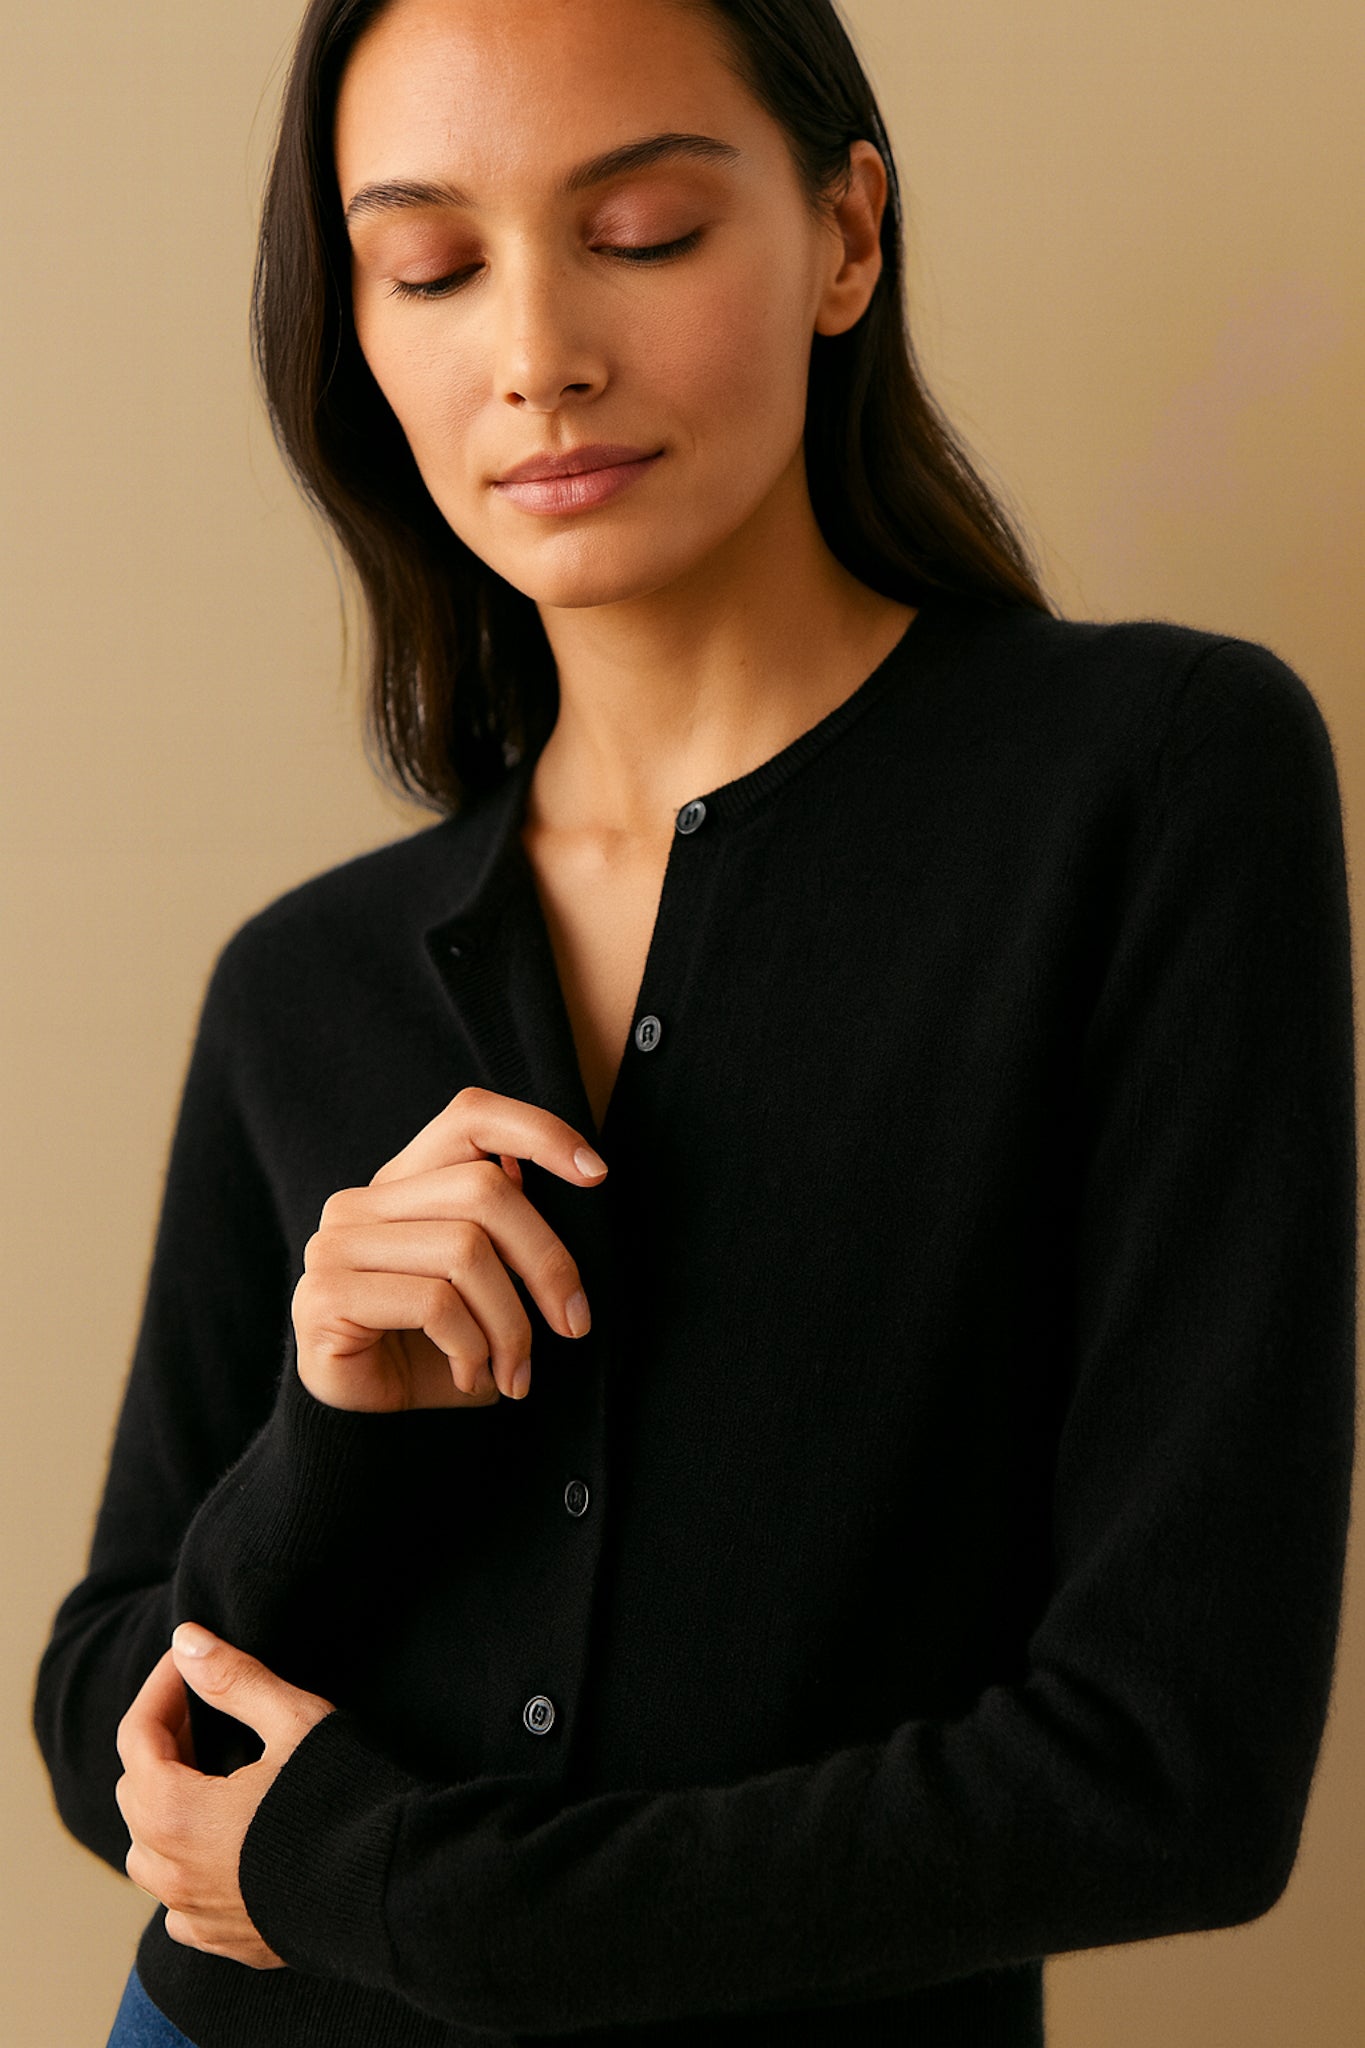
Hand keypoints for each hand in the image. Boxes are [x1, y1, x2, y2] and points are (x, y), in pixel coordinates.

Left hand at [115, 1624, 335, 1968]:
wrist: (400, 1886)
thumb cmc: (348, 1796)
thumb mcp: (294, 1721)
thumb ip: (234, 1679)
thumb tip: (186, 1641)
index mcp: (178, 1815)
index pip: (138, 1738)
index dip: (160, 1689)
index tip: (188, 1661)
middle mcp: (173, 1875)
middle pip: (137, 1794)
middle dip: (163, 1741)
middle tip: (203, 1705)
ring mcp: (199, 1917)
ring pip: (150, 1856)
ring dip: (166, 1807)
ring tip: (208, 1770)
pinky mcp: (229, 1942)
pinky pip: (180, 1906)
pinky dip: (187, 1868)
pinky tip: (223, 1845)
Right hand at [291, 1085, 607, 1412]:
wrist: (371, 1431)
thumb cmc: (440, 1352)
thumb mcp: (490, 1284)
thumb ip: (511, 1227)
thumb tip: (577, 1174)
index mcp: (403, 1185)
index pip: (471, 1116)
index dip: (539, 1132)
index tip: (597, 1176)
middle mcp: (360, 1203)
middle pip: (485, 1190)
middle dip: (547, 1263)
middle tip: (574, 1324)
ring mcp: (335, 1246)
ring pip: (466, 1251)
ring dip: (511, 1324)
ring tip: (515, 1372)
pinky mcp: (326, 1295)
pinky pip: (433, 1303)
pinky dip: (472, 1348)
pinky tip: (472, 1377)